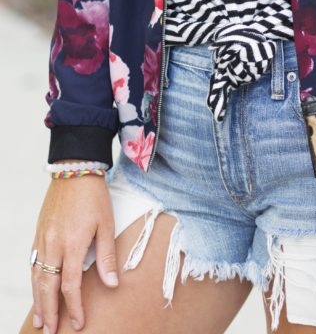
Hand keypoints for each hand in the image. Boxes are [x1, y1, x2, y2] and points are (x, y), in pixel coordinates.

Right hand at [30, 176, 117, 332]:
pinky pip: (33, 263)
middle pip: (48, 287)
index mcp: (73, 244)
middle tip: (50, 333)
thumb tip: (112, 284)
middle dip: (49, 312)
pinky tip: (37, 289)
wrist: (74, 169)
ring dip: (38, 301)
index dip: (74, 307)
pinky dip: (34, 280)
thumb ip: (107, 255)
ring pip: (37, 277)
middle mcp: (53, 244)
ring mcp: (43, 239)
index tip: (79, 323)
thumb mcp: (106, 223)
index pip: (70, 285)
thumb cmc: (94, 196)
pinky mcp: (39, 232)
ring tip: (40, 320)